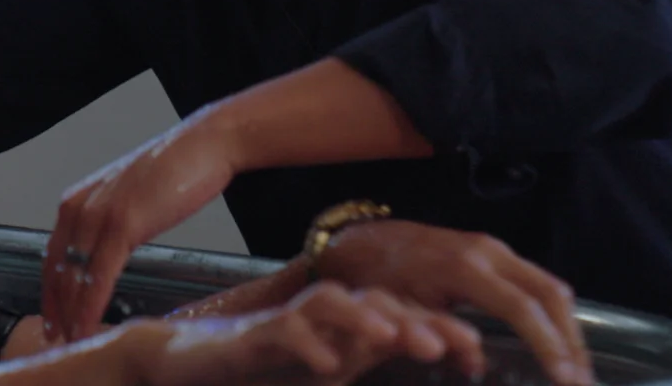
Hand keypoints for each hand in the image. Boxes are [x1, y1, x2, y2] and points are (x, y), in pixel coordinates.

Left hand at [44, 118, 238, 341]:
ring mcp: (98, 215)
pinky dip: (90, 305)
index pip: (54, 256)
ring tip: (73, 342)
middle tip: (56, 341)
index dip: (50, 291)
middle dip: (55, 309)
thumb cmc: (174, 171)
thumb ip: (111, 223)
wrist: (203, 146)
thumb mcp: (129, 198)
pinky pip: (99, 275)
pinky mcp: (122, 225)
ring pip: (74, 277)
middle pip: (58, 270)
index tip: (52, 318)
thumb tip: (107, 253)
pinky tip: (89, 326)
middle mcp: (79, 206)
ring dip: (70, 315)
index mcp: (77, 200)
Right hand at [120, 282, 484, 385]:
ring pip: (332, 305)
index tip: (477, 356)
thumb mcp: (335, 368)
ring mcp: (290, 323)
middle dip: (415, 321)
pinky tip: (327, 365)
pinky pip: (284, 332)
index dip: (443, 330)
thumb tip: (441, 353)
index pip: (405, 318)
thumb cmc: (269, 367)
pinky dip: (308, 344)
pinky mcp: (254, 336)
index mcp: (351, 329)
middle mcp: (326, 319)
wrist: (194, 359)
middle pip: (377, 303)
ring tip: (391, 337)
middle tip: (450, 345)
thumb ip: (376, 357)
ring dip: (363, 317)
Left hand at [318, 219, 589, 385]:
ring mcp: (494, 247)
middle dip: (572, 340)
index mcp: (463, 268)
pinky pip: (537, 280)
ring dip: (568, 328)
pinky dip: (554, 313)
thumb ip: (438, 339)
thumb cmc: (377, 280)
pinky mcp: (495, 251)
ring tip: (578, 371)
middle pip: (549, 294)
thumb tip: (477, 369)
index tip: (567, 379)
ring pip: (549, 285)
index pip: (521, 309)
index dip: (548, 345)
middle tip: (583, 382)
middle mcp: (487, 251)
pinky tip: (559, 344)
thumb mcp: (401, 314)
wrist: (362, 242)